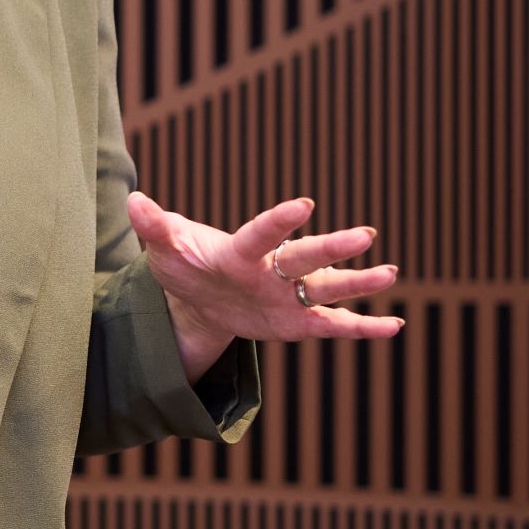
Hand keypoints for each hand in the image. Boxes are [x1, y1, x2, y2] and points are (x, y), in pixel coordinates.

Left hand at [125, 192, 403, 384]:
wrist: (197, 298)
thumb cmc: (184, 263)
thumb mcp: (165, 248)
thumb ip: (155, 226)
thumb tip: (134, 201)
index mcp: (242, 251)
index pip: (261, 234)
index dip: (278, 221)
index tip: (303, 205)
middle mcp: (273, 269)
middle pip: (305, 257)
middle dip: (331, 248)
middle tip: (365, 234)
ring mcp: (289, 296)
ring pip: (328, 289)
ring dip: (357, 283)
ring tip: (389, 272)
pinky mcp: (298, 323)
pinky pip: (334, 326)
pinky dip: (362, 327)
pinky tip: (394, 328)